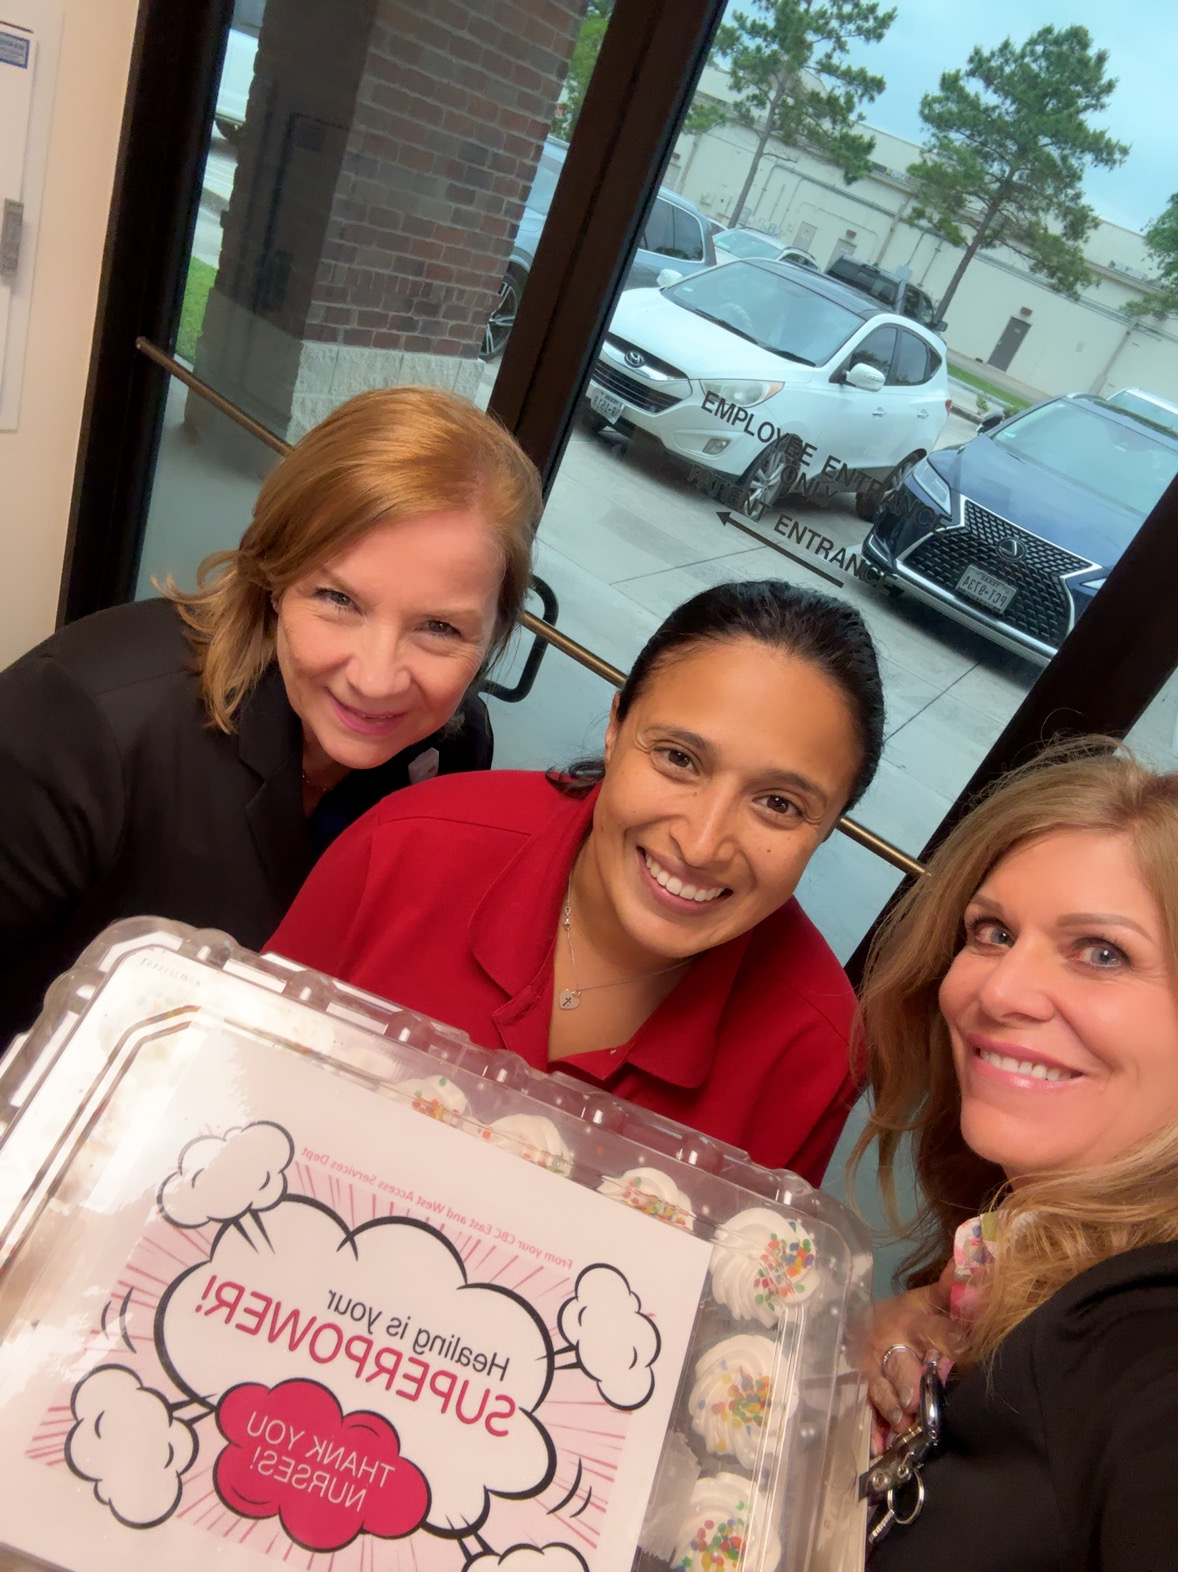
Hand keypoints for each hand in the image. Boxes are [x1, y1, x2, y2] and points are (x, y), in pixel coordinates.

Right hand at [861, 1263, 957, 1451]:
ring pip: (881, 1388)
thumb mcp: (929, 1299)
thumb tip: (967, 1264)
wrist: (868, 1325)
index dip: (950, 1340)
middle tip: (915, 1398)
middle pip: (900, 1365)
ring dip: (890, 1404)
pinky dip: (874, 1430)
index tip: (966, 1349)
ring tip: (901, 1420)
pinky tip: (879, 1446)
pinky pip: (869, 1411)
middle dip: (907, 1380)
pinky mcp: (868, 1391)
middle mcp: (890, 1345)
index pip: (934, 1330)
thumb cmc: (910, 1315)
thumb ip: (950, 1288)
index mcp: (912, 1321)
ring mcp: (875, 1371)